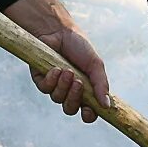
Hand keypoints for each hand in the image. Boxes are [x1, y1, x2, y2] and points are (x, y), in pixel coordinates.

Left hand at [4, 0, 111, 122]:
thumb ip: (101, 85)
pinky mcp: (40, 80)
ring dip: (64, 86)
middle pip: (70, 109)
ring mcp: (54, 86)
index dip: (88, 115)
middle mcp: (69, 91)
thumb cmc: (79, 46)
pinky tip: (56, 69)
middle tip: (78, 83)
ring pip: (57, 99)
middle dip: (74, 99)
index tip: (88, 111)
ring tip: (67, 70)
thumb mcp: (95, 64)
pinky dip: (52, 80)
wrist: (59, 30)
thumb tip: (107, 106)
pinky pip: (45, 89)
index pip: (87, 111)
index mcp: (85, 90)